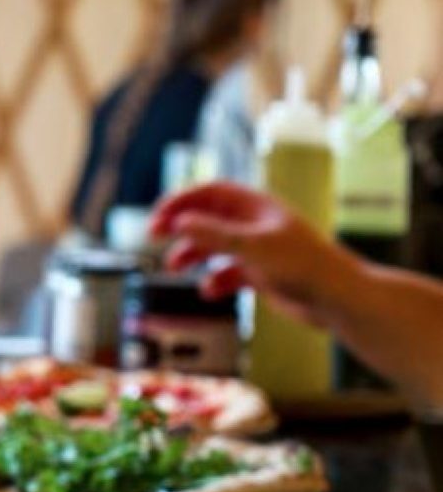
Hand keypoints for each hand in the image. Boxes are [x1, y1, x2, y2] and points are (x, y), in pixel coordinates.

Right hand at [149, 182, 355, 326]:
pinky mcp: (262, 274)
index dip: (181, 200)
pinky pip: (228, 273)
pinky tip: (209, 292)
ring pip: (213, 245)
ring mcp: (257, 249)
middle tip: (154, 237)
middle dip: (180, 226)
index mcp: (255, 207)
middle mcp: (254, 224)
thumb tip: (178, 221)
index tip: (157, 217)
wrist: (338, 298)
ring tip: (174, 268)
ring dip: (192, 254)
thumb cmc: (302, 266)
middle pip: (207, 217)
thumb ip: (214, 234)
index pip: (209, 192)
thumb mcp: (252, 247)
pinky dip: (214, 281)